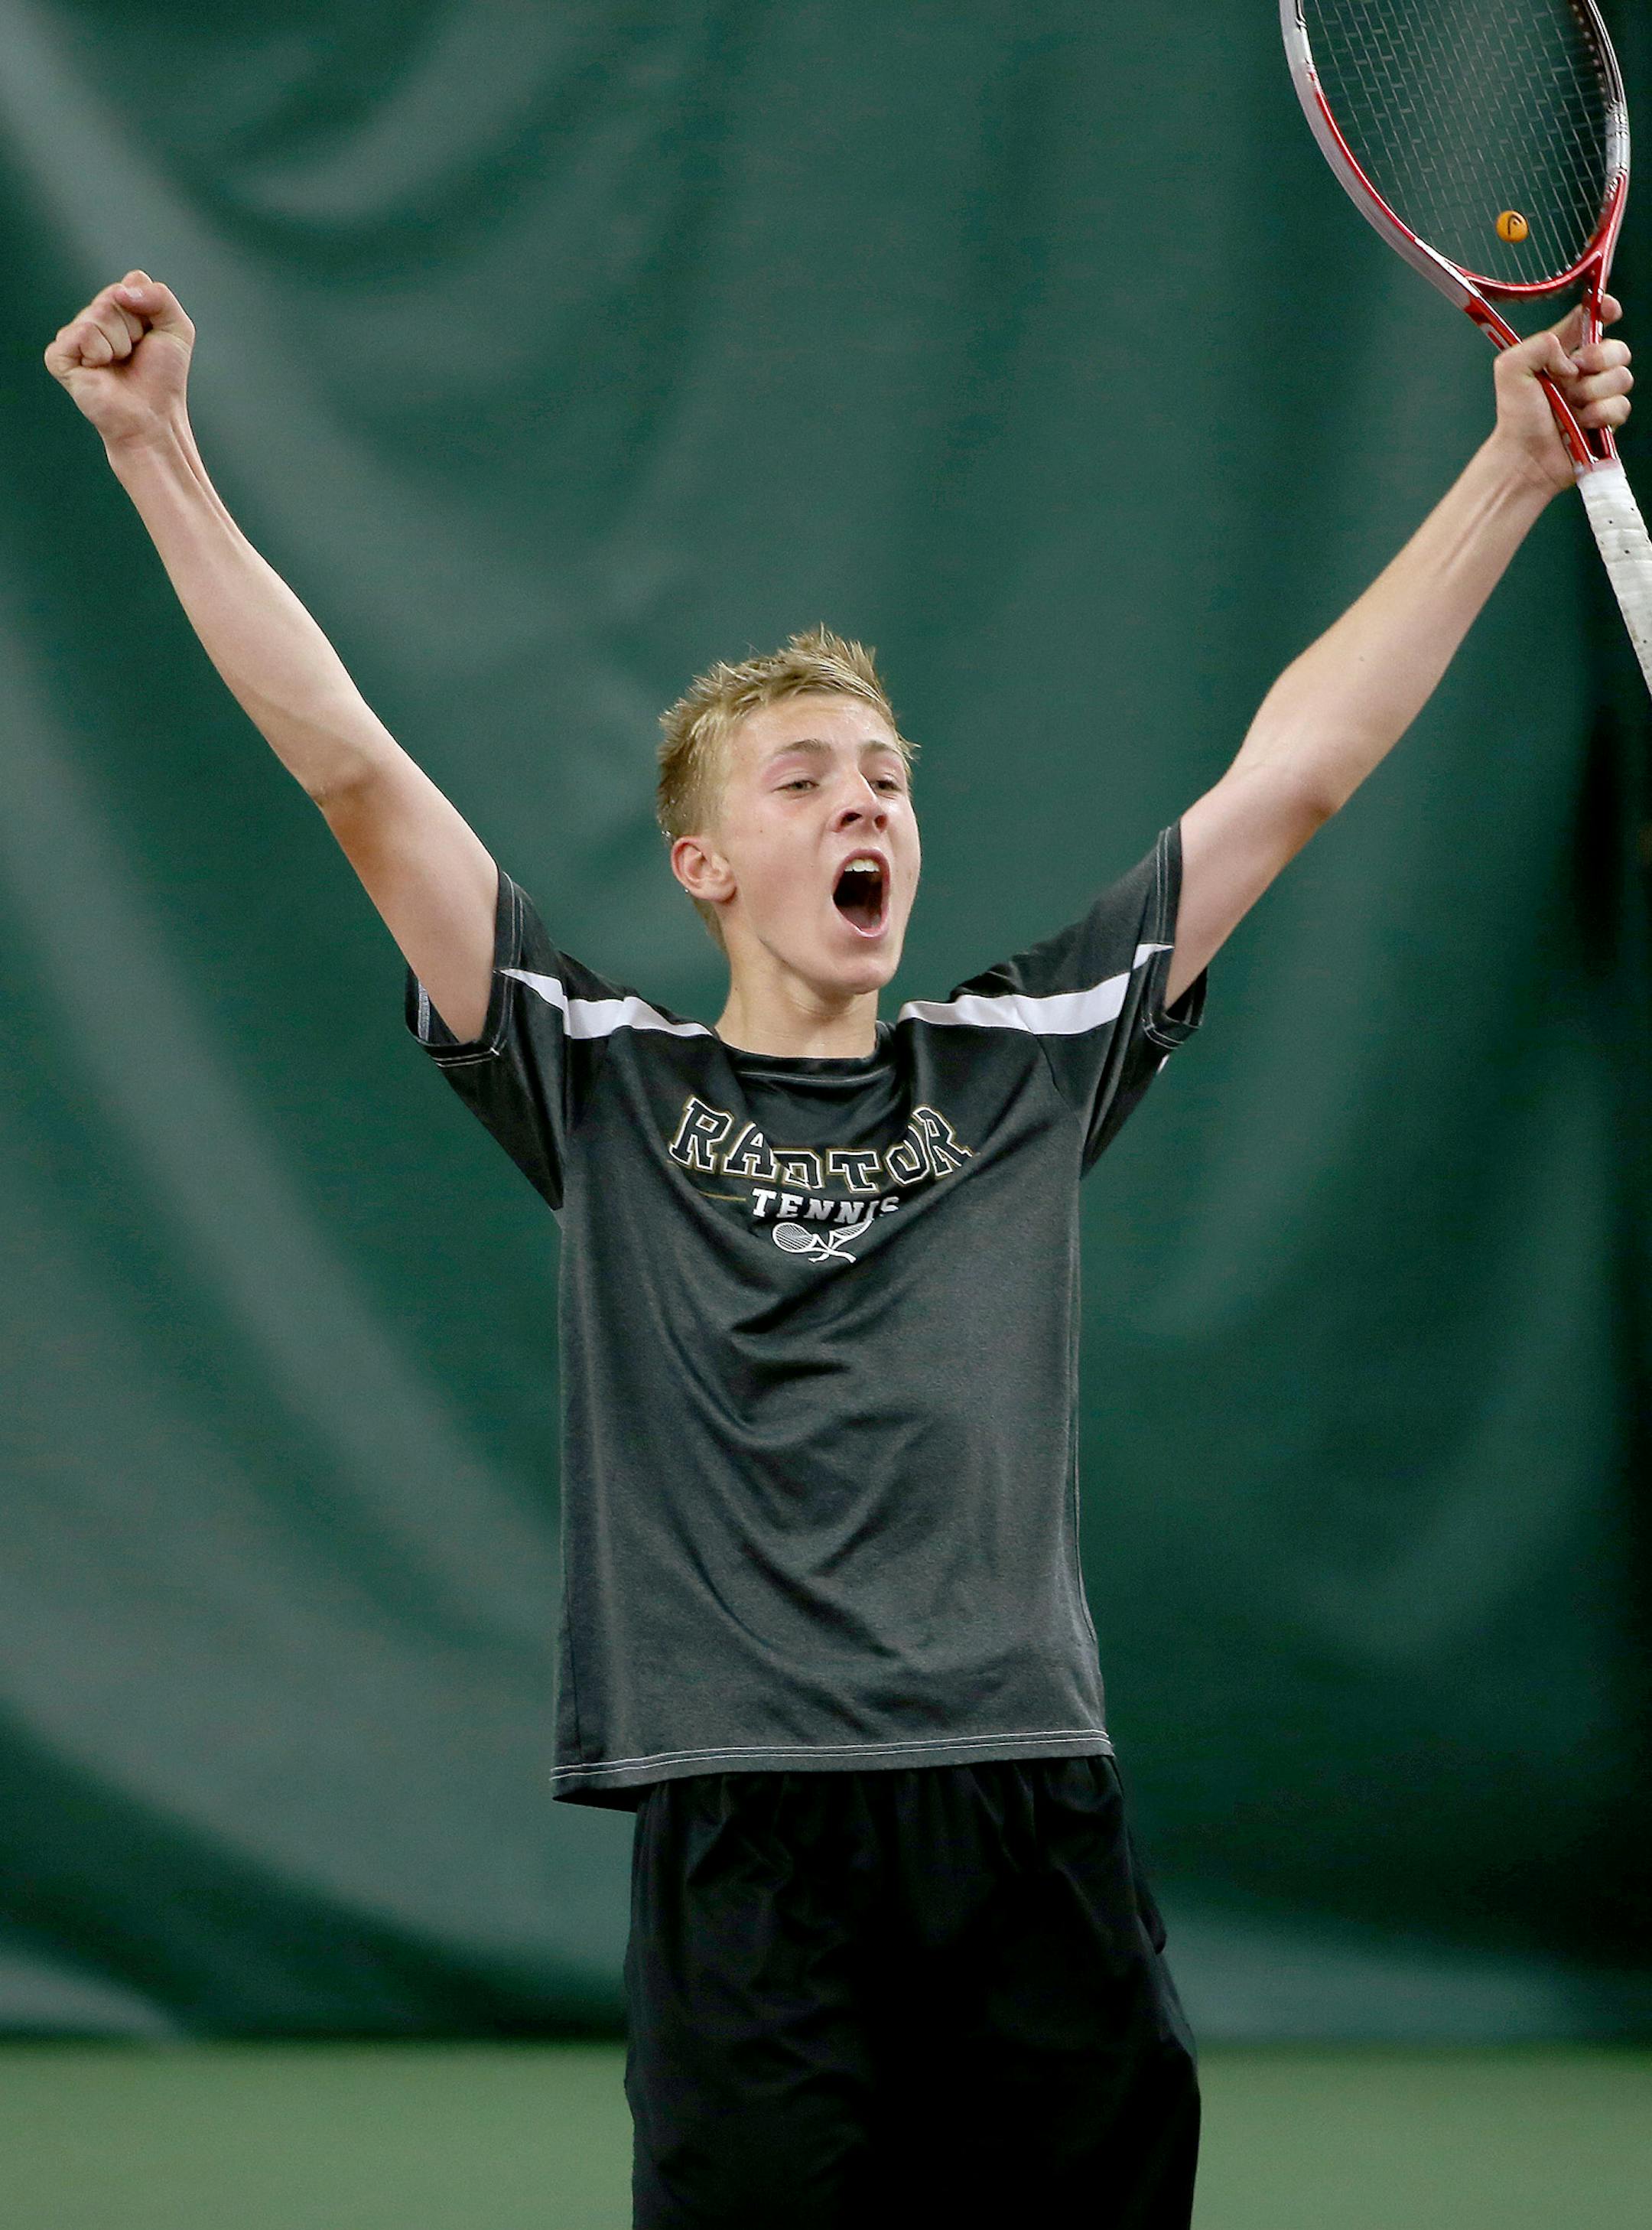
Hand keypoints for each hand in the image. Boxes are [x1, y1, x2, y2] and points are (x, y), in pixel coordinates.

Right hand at [43, 271, 195, 451]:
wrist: (154, 417)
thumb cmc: (163, 378)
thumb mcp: (177, 329)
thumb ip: (160, 296)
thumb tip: (120, 291)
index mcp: (118, 309)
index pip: (132, 283)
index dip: (150, 311)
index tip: (152, 338)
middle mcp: (93, 319)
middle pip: (113, 296)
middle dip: (135, 328)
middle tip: (135, 355)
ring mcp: (74, 337)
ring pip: (98, 314)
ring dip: (120, 343)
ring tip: (119, 364)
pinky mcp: (59, 356)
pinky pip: (81, 334)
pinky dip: (99, 352)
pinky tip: (100, 370)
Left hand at [1489, 295, 1633, 495]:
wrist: (1525, 458)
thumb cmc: (1515, 417)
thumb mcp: (1511, 368)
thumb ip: (1538, 344)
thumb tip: (1571, 355)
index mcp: (1561, 354)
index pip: (1590, 320)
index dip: (1605, 310)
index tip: (1609, 310)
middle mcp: (1582, 373)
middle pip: (1618, 348)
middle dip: (1602, 356)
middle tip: (1577, 370)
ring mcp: (1597, 396)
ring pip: (1623, 377)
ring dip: (1596, 391)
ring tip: (1573, 405)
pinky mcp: (1606, 421)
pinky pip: (1622, 406)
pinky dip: (1602, 414)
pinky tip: (1582, 423)